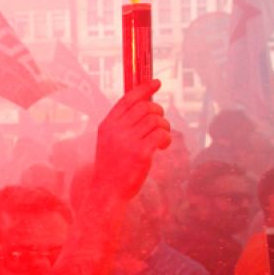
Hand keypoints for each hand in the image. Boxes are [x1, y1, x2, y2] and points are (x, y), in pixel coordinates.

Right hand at [92, 79, 169, 202]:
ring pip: (156, 120)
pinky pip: (161, 134)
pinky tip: (163, 146)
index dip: (144, 88)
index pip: (128, 99)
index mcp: (107, 125)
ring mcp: (129, 141)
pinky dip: (166, 138)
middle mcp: (117, 130)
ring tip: (162, 137)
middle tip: (160, 122)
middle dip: (158, 111)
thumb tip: (144, 106)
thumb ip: (121, 124)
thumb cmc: (110, 166)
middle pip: (145, 107)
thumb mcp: (108, 141)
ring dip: (164, 126)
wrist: (107, 191)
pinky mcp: (141, 153)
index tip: (156, 83)